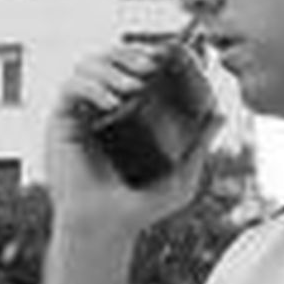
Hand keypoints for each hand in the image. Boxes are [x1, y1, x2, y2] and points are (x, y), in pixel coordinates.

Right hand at [46, 44, 213, 237]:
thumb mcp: (182, 177)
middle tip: (150, 64)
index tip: (166, 54)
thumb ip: (200, 146)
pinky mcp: (62, 123)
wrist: (106, 229)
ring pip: (89, 67)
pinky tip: (111, 100)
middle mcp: (103, 109)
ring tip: (133, 84)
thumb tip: (220, 114)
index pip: (133, 69)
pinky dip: (92, 87)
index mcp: (128, 114)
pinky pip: (72, 89)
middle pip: (109, 59)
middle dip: (129, 53)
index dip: (146, 53)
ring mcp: (82, 115)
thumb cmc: (139, 209)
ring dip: (111, 67)